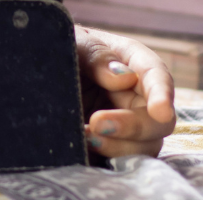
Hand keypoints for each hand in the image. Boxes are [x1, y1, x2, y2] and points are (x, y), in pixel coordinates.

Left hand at [76, 26, 175, 158]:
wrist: (39, 69)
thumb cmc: (64, 46)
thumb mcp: (76, 42)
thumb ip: (97, 55)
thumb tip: (125, 78)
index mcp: (134, 62)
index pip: (158, 76)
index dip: (162, 95)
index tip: (160, 111)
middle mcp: (138, 96)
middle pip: (157, 121)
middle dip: (134, 127)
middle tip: (97, 123)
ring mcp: (128, 124)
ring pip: (144, 146)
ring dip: (119, 147)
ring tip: (86, 137)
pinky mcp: (112, 144)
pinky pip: (121, 160)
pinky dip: (106, 158)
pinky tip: (83, 148)